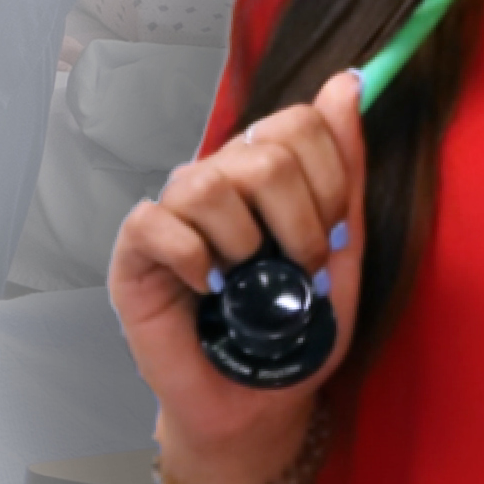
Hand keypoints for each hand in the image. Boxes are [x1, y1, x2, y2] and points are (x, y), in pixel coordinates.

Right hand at [108, 71, 365, 479]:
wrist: (259, 402)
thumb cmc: (300, 325)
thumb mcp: (344, 245)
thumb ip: (347, 166)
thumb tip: (348, 81)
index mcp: (270, 165)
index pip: (300, 120)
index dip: (330, 177)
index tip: (337, 231)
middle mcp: (221, 174)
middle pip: (264, 153)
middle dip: (298, 222)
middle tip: (298, 269)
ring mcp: (176, 208)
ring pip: (209, 184)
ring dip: (244, 245)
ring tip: (245, 280)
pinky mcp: (135, 248)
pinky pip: (156, 222)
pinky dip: (191, 259)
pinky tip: (205, 288)